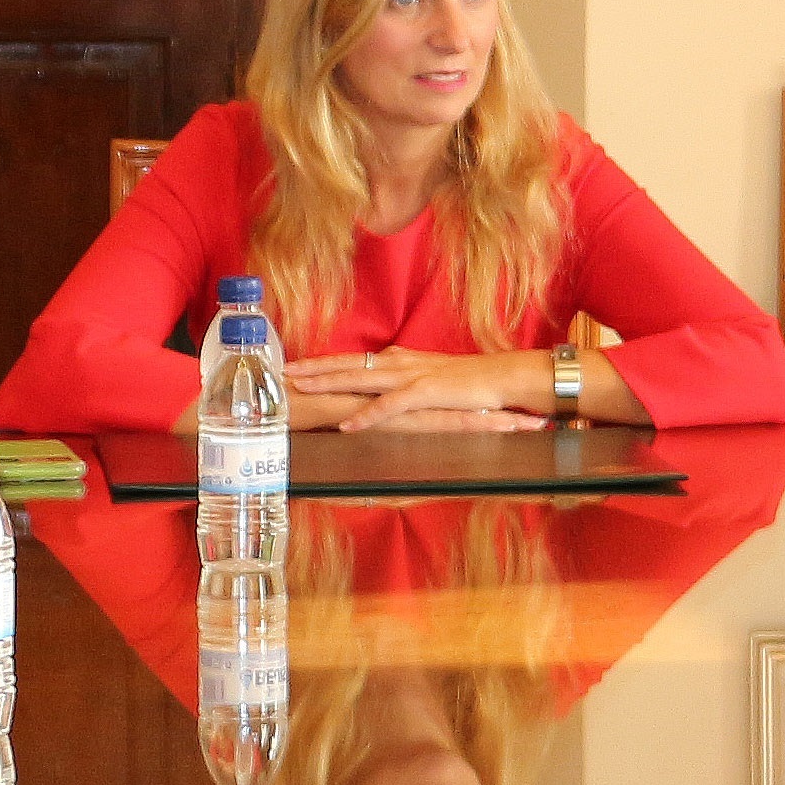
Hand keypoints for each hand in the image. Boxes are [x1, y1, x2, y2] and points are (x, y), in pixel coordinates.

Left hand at [284, 350, 546, 433]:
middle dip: (313, 367)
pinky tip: (348, 425)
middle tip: (282, 371)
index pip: (352, 359)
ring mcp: (411, 376)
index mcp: (399, 359)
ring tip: (302, 389)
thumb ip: (405, 379)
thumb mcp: (431, 378)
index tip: (295, 366)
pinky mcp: (426, 393)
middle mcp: (400, 363)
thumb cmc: (471, 381)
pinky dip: (367, 416)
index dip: (322, 363)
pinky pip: (390, 406)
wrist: (503, 376)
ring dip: (329, 383)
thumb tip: (386, 378)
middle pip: (347, 363)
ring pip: (360, 378)